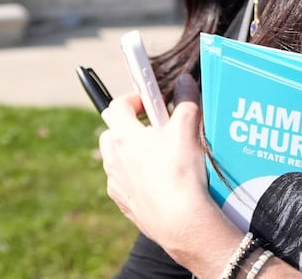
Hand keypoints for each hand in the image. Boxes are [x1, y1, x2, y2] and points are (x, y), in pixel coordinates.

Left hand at [99, 74, 238, 271]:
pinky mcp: (124, 203)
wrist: (180, 221)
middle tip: (155, 126)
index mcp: (123, 136)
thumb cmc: (181, 172)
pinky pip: (125, 182)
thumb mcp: (188, 127)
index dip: (135, 98)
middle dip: (130, 125)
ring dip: (132, 152)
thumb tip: (184, 81)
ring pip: (117, 158)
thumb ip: (186, 99)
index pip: (118, 105)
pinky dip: (137, 177)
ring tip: (160, 155)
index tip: (152, 100)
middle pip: (112, 131)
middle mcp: (113, 158)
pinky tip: (160, 181)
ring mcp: (116, 182)